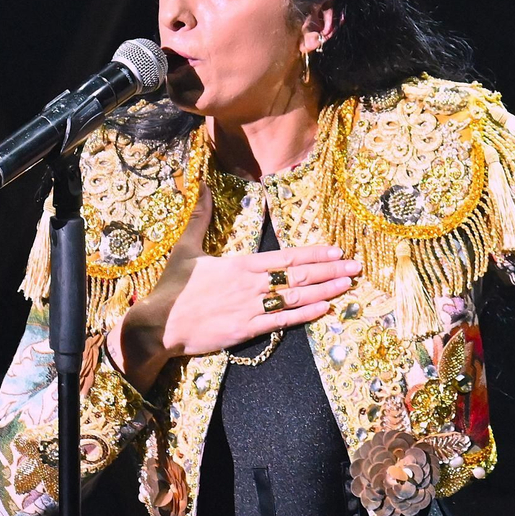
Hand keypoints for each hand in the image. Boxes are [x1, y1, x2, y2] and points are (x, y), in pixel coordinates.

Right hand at [107, 185, 360, 389]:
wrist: (158, 325)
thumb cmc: (172, 289)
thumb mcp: (186, 248)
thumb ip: (200, 217)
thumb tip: (203, 186)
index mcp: (240, 264)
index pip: (285, 256)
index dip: (313, 252)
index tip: (336, 248)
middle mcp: (251, 284)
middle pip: (298, 275)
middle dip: (329, 270)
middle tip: (356, 266)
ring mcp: (251, 308)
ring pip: (296, 297)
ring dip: (325, 290)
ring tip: (349, 284)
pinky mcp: (246, 329)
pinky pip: (282, 321)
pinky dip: (306, 315)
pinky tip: (326, 309)